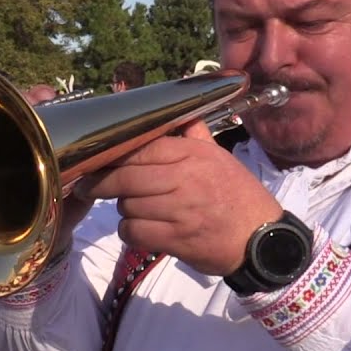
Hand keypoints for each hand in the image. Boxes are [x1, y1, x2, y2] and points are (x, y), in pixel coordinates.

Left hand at [77, 122, 282, 275]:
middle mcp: (184, 179)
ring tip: (136, 209)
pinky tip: (141, 229)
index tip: (94, 161)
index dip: (110, 157)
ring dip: (124, 210)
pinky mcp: (176, 238)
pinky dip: (131, 232)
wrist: (262, 239)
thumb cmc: (237, 195)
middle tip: (88, 187)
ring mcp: (179, 210)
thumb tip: (177, 111)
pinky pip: (133, 231)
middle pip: (124, 178)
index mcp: (191, 155)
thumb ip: (193, 135)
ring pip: (126, 206)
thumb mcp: (219, 158)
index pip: (138, 150)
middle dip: (102, 184)